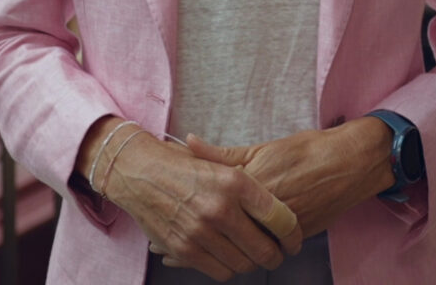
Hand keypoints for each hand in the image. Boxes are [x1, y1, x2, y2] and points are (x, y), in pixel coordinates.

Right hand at [100, 128, 303, 280]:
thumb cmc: (184, 167)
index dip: (294, 235)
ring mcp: (201, 231)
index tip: (295, 240)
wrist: (140, 173)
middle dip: (277, 256)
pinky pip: (220, 272)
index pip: (280, 218)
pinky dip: (229, 269)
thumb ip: (251, 184)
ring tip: (254, 257)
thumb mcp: (222, 164)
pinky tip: (230, 258)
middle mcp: (220, 208)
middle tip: (279, 254)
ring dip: (252, 264)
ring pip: (244, 265)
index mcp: (235, 182)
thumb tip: (282, 208)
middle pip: (265, 248)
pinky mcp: (184, 249)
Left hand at [181, 119, 392, 240]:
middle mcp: (263, 209)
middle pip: (223, 232)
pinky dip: (247, 255)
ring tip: (190, 258)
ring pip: (242, 248)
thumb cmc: (307, 150)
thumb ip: (224, 155)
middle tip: (167, 251)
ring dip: (217, 255)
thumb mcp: (262, 148)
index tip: (166, 222)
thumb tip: (190, 142)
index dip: (186, 214)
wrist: (349, 163)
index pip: (211, 203)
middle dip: (195, 243)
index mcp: (250, 184)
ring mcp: (280, 226)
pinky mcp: (295, 236)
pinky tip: (231, 257)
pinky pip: (264, 251)